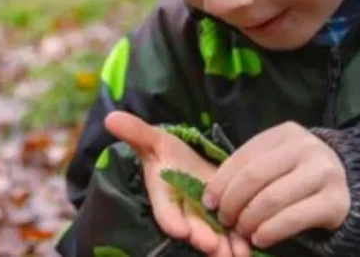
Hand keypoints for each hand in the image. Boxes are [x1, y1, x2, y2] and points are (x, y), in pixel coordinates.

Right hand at [105, 112, 252, 256]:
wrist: (187, 164)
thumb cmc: (168, 152)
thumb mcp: (154, 140)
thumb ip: (136, 132)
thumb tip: (110, 117)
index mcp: (163, 194)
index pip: (164, 210)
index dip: (171, 220)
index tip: (180, 229)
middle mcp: (182, 212)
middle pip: (191, 228)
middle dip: (201, 237)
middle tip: (211, 244)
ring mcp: (202, 219)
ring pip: (212, 237)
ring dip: (223, 247)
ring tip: (235, 252)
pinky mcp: (221, 220)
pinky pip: (230, 235)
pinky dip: (240, 242)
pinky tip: (249, 246)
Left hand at [203, 121, 349, 248]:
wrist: (348, 185)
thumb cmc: (298, 173)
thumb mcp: (275, 160)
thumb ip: (248, 170)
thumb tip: (212, 197)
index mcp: (285, 133)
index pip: (243, 157)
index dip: (221, 182)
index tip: (209, 203)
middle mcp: (306, 148)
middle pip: (255, 177)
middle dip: (233, 202)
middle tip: (225, 220)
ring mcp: (324, 173)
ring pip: (272, 199)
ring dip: (249, 220)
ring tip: (241, 231)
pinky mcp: (335, 202)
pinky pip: (293, 219)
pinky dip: (270, 232)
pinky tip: (260, 239)